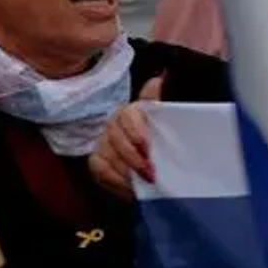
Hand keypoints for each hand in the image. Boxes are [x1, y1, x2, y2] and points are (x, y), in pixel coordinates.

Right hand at [89, 76, 161, 199]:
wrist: (160, 164)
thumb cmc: (166, 140)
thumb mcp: (170, 121)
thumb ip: (161, 103)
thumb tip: (160, 78)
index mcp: (133, 112)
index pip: (127, 114)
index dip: (136, 130)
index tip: (147, 146)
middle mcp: (114, 124)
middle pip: (115, 137)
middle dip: (133, 157)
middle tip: (151, 172)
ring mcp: (103, 143)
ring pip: (108, 155)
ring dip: (127, 171)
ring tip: (145, 183)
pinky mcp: (97, 161)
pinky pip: (100, 170)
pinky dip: (116, 181)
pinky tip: (131, 189)